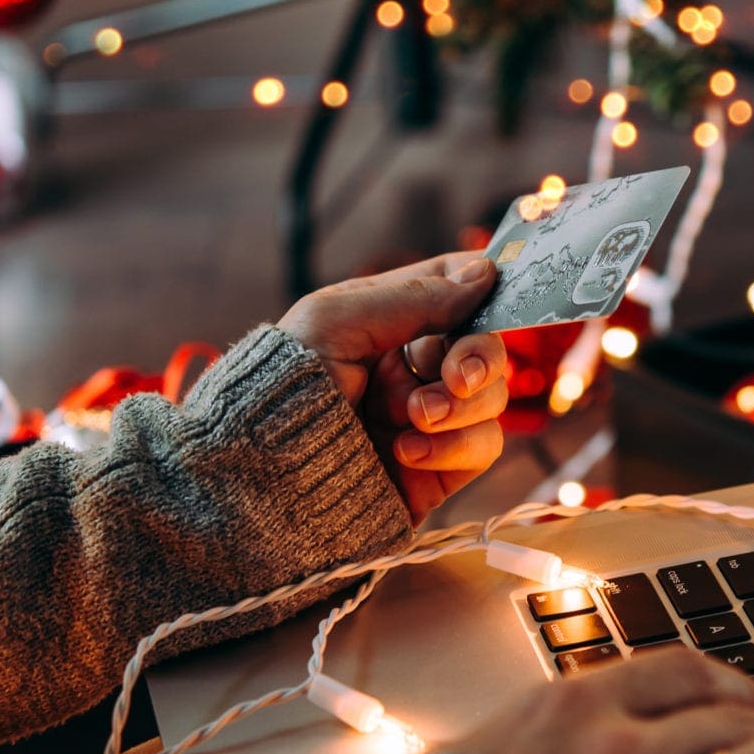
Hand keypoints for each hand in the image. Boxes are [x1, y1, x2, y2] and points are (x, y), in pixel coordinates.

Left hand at [277, 252, 509, 521]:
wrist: (262, 478)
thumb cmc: (282, 388)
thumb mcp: (337, 322)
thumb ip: (415, 297)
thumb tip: (485, 274)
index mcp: (388, 320)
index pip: (456, 288)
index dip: (482, 286)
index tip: (491, 293)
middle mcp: (412, 366)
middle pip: (485, 344)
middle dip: (479, 356)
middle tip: (458, 376)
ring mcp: (429, 418)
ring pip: (492, 396)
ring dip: (459, 405)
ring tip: (412, 418)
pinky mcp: (439, 468)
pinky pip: (483, 445)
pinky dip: (452, 446)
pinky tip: (407, 451)